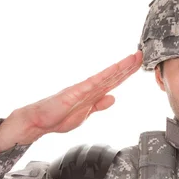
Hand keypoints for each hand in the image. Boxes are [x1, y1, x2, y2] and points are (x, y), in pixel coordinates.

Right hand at [0, 51, 142, 153]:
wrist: (37, 122)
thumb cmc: (57, 117)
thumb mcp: (85, 114)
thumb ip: (98, 106)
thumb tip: (113, 98)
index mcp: (92, 94)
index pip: (113, 81)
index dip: (126, 72)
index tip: (139, 63)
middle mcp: (88, 88)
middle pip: (112, 75)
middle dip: (127, 66)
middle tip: (141, 55)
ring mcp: (80, 90)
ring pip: (104, 77)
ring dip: (119, 68)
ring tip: (132, 59)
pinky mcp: (71, 95)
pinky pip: (89, 86)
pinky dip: (100, 79)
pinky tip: (111, 74)